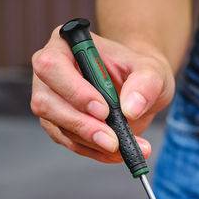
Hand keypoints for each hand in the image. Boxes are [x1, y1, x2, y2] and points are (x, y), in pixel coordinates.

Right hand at [31, 27, 174, 162]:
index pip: (53, 66)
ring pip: (55, 125)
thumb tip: (130, 108)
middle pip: (46, 101)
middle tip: (113, 141)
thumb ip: (145, 84)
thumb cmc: (140, 72)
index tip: (104, 110)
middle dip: (81, 124)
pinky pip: (68, 141)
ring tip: (122, 148)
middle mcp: (50, 72)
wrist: (140, 89)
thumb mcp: (152, 72)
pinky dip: (93, 151)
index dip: (75, 91)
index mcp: (66, 44)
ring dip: (89, 142)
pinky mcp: (58, 123)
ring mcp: (50, 99)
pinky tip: (114, 153)